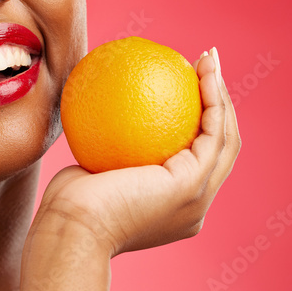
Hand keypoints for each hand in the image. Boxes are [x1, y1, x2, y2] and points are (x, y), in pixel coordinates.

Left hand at [35, 48, 239, 257]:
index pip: (197, 160)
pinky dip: (212, 97)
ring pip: (225, 137)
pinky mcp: (192, 185)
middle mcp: (194, 207)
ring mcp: (198, 199)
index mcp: (174, 209)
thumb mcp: (87, 176)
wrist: (71, 231)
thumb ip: (102, 152)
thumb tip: (96, 117)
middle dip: (220, 103)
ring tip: (209, 60)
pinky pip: (211, 130)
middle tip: (205, 65)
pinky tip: (200, 70)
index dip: (199, 122)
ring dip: (222, 93)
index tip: (183, 84)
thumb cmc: (66, 208)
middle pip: (221, 147)